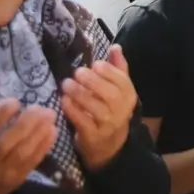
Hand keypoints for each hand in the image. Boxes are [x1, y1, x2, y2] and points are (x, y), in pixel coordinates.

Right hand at [0, 85, 57, 193]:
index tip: (15, 101)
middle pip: (4, 144)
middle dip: (24, 124)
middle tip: (39, 107)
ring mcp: (0, 174)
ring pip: (21, 154)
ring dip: (38, 133)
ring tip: (50, 115)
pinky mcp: (15, 180)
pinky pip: (31, 163)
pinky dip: (44, 146)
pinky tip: (52, 130)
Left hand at [59, 45, 137, 170]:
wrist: (108, 146)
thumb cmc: (111, 111)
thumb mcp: (118, 90)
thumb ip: (118, 68)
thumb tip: (115, 47)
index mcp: (129, 95)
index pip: (122, 81)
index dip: (108, 71)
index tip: (94, 64)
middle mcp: (121, 110)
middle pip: (108, 93)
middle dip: (91, 81)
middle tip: (76, 73)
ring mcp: (108, 124)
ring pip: (94, 106)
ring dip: (78, 93)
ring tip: (66, 84)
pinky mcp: (93, 136)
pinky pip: (82, 121)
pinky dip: (72, 110)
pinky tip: (64, 101)